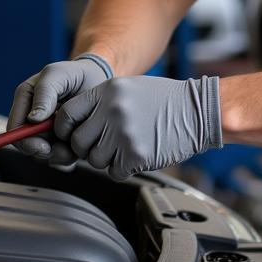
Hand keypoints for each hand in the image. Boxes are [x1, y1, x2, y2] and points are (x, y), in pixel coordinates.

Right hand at [8, 54, 111, 164]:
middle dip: (42, 151)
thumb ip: (44, 93)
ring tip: (73, 144)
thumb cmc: (73, 74)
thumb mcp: (57, 75)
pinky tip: (80, 143)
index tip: (41, 145)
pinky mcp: (60, 142)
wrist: (96, 80)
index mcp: (24, 102)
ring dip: (57, 154)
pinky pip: (59, 157)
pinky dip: (69, 155)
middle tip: (60, 149)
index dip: (23, 140)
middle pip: (26, 146)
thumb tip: (32, 118)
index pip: (14, 128)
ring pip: (43, 154)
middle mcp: (31, 120)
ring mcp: (45, 132)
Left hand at [54, 75, 221, 179]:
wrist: (196, 110)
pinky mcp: (136, 154)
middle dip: (88, 148)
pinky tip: (137, 154)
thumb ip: (99, 103)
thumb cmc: (163, 100)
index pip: (66, 115)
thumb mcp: (127, 88)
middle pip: (78, 142)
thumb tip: (72, 125)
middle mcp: (111, 111)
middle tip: (105, 144)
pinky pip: (114, 172)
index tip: (71, 135)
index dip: (65, 129)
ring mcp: (123, 133)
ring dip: (107, 159)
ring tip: (126, 146)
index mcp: (106, 91)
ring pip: (94, 160)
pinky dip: (123, 168)